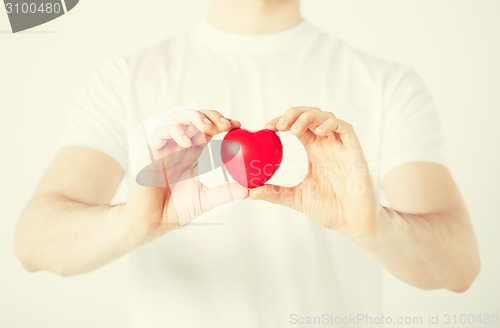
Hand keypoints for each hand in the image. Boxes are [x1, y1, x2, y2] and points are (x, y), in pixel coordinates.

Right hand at [125, 110, 247, 243]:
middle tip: (226, 125)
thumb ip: (225, 193)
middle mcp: (179, 146)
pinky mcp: (150, 153)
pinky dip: (174, 132)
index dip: (222, 122)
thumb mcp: (205, 199)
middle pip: (194, 117)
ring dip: (194, 117)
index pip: (208, 128)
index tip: (237, 125)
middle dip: (211, 116)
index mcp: (192, 152)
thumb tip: (247, 190)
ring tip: (208, 127)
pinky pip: (160, 133)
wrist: (153, 222)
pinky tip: (186, 142)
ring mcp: (164, 148)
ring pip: (177, 119)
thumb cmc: (175, 210)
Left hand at [249, 107, 380, 238]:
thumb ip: (275, 192)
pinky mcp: (354, 151)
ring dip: (308, 117)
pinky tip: (318, 132)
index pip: (297, 126)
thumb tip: (249, 191)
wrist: (352, 222)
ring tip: (293, 128)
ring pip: (326, 117)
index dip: (282, 121)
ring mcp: (341, 146)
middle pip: (310, 116)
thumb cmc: (329, 209)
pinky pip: (345, 128)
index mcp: (314, 150)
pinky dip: (331, 124)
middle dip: (293, 114)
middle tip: (277, 125)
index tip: (266, 127)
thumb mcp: (296, 198)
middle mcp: (327, 144)